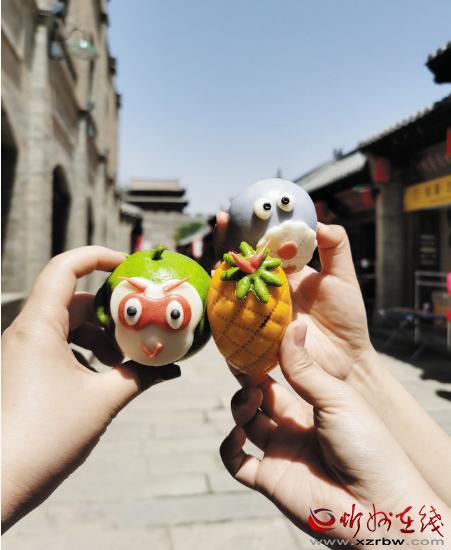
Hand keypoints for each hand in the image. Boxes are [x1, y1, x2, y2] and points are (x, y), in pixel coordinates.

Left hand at [1, 246, 179, 531]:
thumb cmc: (46, 438)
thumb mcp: (102, 402)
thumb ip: (140, 377)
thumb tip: (171, 369)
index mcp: (39, 327)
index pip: (64, 268)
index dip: (98, 257)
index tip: (129, 265)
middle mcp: (25, 333)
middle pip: (72, 300)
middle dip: (111, 311)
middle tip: (142, 325)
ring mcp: (21, 354)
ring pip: (66, 327)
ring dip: (100, 337)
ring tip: (127, 361)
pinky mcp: (22, 373)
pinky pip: (57, 348)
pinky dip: (85, 354)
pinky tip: (106, 377)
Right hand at [214, 214, 370, 378]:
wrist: (346, 359)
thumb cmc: (346, 319)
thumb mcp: (343, 277)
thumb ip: (334, 247)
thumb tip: (318, 222)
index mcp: (286, 274)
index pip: (264, 247)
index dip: (252, 229)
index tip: (242, 210)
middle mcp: (269, 289)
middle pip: (242, 262)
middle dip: (228, 241)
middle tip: (222, 220)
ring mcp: (260, 310)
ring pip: (232, 285)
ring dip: (223, 268)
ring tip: (220, 253)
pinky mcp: (255, 332)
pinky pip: (233, 316)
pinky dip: (223, 301)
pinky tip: (221, 285)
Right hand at [221, 321, 449, 542]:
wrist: (378, 504)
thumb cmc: (367, 445)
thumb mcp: (336, 398)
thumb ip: (305, 368)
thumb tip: (292, 326)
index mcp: (312, 405)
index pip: (279, 378)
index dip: (263, 362)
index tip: (249, 342)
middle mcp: (293, 427)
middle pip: (259, 398)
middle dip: (247, 381)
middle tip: (238, 362)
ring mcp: (281, 453)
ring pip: (245, 424)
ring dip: (241, 407)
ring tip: (252, 399)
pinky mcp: (270, 479)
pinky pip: (237, 463)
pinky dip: (229, 448)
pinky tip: (237, 434)